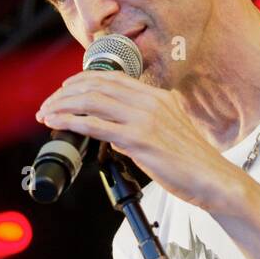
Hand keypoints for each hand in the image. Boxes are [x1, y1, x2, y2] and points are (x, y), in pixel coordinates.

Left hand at [35, 71, 239, 209]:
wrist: (213, 179)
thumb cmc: (192, 162)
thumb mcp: (168, 132)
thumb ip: (142, 126)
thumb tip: (114, 134)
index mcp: (157, 96)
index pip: (111, 79)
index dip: (81, 81)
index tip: (64, 91)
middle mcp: (149, 101)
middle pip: (96, 86)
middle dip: (65, 93)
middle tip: (47, 105)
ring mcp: (144, 119)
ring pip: (91, 101)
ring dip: (62, 106)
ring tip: (46, 114)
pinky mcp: (139, 139)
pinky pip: (96, 126)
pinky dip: (71, 122)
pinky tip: (57, 124)